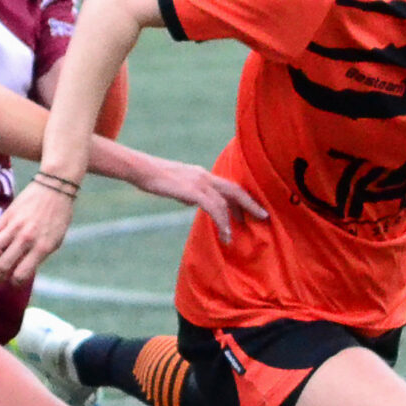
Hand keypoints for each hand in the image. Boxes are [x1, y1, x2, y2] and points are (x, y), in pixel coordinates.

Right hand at [0, 176, 76, 285]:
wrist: (55, 188)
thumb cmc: (58, 217)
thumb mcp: (55, 240)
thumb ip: (39, 256)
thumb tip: (21, 270)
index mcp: (42, 247)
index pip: (21, 274)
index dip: (15, 283)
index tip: (14, 282)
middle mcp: (27, 239)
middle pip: (3, 265)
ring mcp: (15, 226)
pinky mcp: (6, 216)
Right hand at [129, 155, 267, 243]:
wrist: (141, 168)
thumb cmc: (153, 177)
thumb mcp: (175, 185)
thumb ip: (187, 192)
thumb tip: (191, 201)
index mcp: (201, 174)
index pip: (227, 186)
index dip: (240, 199)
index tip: (249, 212)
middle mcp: (205, 176)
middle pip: (235, 190)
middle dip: (250, 204)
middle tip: (264, 217)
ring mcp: (200, 182)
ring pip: (226, 201)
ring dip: (233, 220)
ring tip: (234, 237)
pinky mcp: (193, 191)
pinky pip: (214, 208)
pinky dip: (222, 222)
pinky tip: (224, 234)